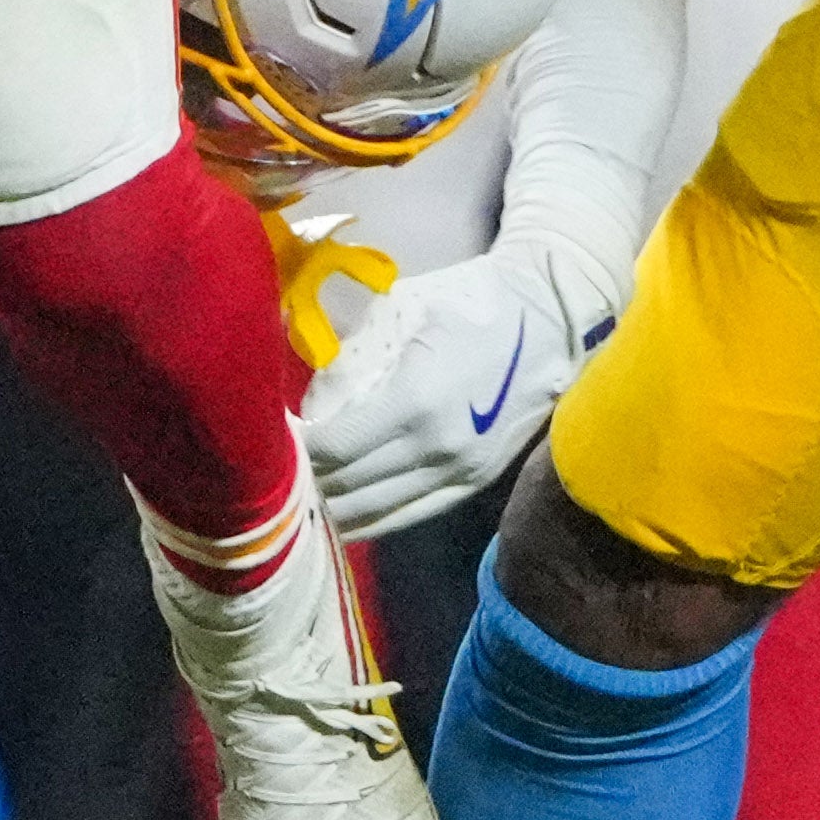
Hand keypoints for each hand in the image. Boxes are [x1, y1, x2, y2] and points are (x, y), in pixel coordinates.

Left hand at [302, 244, 594, 544]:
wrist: (552, 320)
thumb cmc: (469, 302)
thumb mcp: (401, 313)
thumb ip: (351, 359)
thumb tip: (308, 402)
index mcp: (414, 400)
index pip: (333, 449)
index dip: (294, 452)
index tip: (268, 439)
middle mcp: (436, 448)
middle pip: (346, 488)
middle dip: (303, 483)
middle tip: (272, 468)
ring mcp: (459, 473)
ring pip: (374, 514)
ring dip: (331, 507)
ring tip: (298, 492)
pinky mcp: (473, 484)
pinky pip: (408, 516)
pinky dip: (369, 518)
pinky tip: (340, 510)